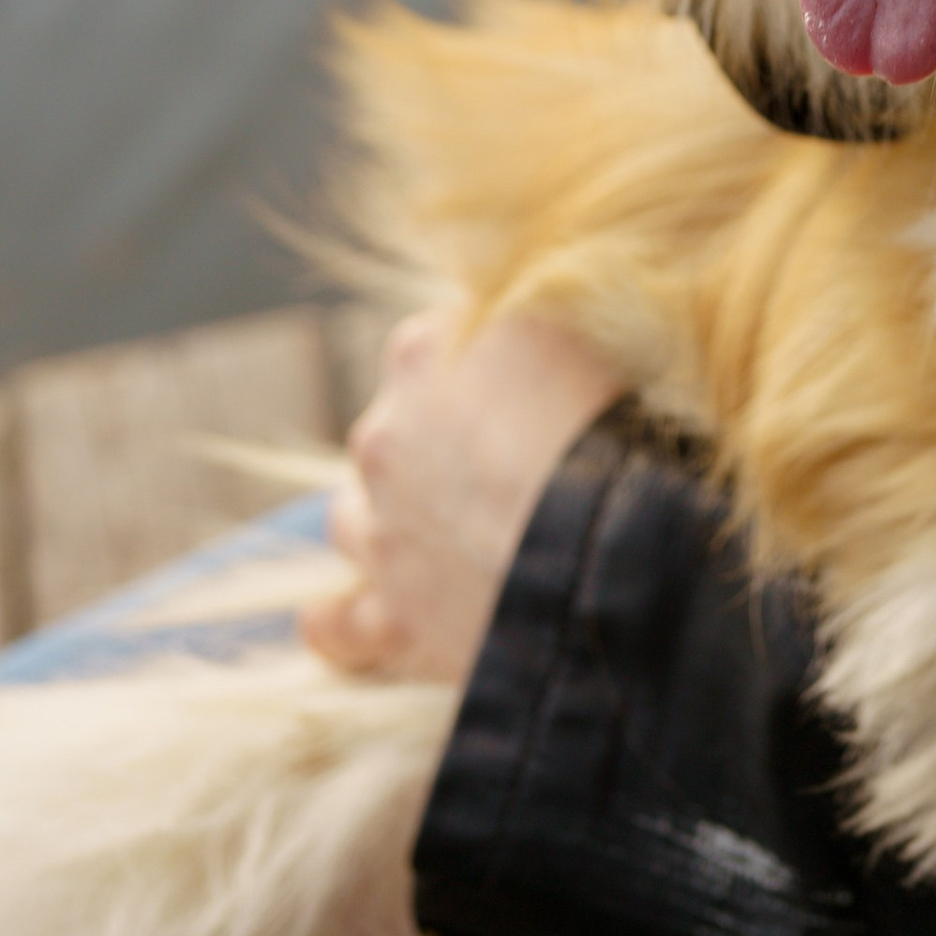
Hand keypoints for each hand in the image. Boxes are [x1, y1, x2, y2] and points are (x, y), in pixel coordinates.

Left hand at [300, 303, 626, 688]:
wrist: (603, 545)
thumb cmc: (607, 422)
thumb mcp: (583, 324)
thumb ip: (541, 317)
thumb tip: (535, 313)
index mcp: (424, 349)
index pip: (443, 336)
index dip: (491, 360)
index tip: (535, 380)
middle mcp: (384, 433)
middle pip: (396, 424)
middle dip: (438, 440)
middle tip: (508, 461)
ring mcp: (381, 527)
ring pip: (354, 515)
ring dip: (386, 518)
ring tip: (439, 531)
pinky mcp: (395, 614)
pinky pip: (345, 622)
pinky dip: (337, 623)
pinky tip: (329, 620)